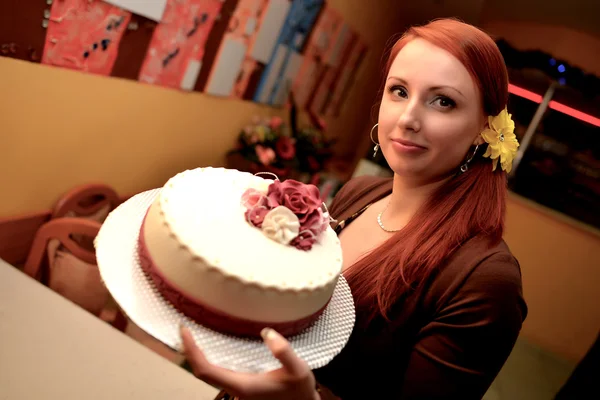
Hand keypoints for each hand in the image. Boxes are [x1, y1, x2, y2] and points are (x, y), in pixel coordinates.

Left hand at [181, 326, 319, 399]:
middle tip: (185, 327)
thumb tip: (266, 333)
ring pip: (208, 372)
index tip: (185, 330)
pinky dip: (209, 357)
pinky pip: (217, 371)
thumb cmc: (300, 390)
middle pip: (202, 372)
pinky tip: (212, 345)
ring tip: (194, 333)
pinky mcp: (240, 385)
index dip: (192, 351)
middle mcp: (235, 388)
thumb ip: (284, 352)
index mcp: (243, 385)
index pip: (205, 370)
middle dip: (189, 350)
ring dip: (198, 354)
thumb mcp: (298, 369)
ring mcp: (237, 388)